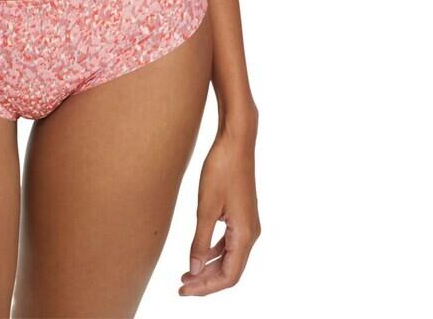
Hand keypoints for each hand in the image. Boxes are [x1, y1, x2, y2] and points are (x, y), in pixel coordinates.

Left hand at [179, 125, 260, 295]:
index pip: (229, 276)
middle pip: (230, 270)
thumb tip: (193, 269)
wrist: (236, 141)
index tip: (184, 290)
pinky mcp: (242, 215)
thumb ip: (200, 241)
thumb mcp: (206, 207)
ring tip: (186, 274)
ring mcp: (248, 224)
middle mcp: (251, 233)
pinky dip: (214, 253)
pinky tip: (198, 255)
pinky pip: (230, 243)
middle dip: (206, 281)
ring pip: (230, 258)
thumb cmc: (221, 170)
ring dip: (209, 268)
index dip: (206, 287)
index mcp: (245, 234)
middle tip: (182, 287)